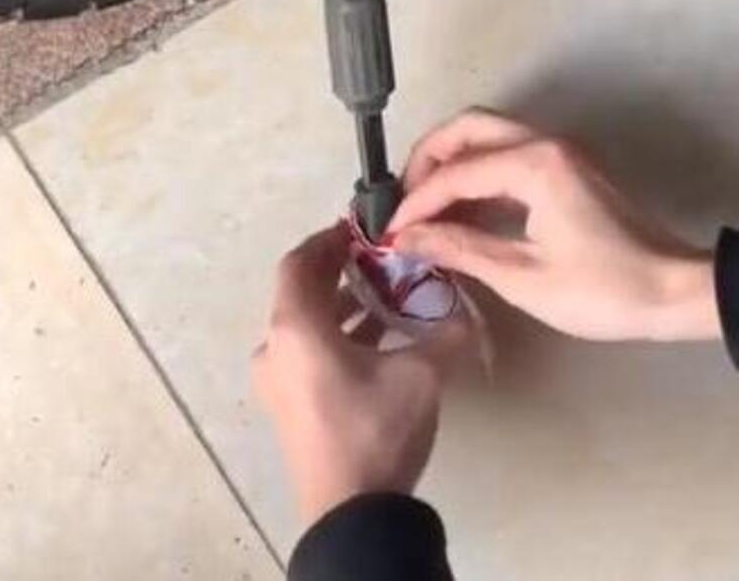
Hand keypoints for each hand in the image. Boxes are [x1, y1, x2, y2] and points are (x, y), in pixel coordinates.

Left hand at [253, 224, 468, 523]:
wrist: (351, 513)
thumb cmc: (376, 429)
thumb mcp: (421, 376)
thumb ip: (447, 334)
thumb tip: (468, 312)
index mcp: (295, 328)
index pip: (299, 263)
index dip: (327, 239)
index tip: (358, 228)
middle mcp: (274, 347)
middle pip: (299, 291)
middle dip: (336, 269)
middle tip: (375, 255)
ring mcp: (275, 379)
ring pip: (304, 324)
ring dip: (339, 304)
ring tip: (382, 293)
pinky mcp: (286, 404)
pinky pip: (305, 351)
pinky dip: (334, 335)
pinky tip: (375, 339)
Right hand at [388, 110, 718, 342]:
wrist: (674, 292)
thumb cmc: (602, 291)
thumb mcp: (523, 277)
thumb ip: (459, 249)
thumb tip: (405, 238)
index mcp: (534, 165)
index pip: (455, 173)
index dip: (416, 203)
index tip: (390, 232)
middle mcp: (544, 143)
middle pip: (467, 127)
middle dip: (426, 159)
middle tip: (403, 200)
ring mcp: (557, 151)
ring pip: (486, 135)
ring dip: (449, 162)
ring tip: (423, 206)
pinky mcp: (564, 166)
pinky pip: (505, 154)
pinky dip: (475, 173)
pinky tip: (459, 210)